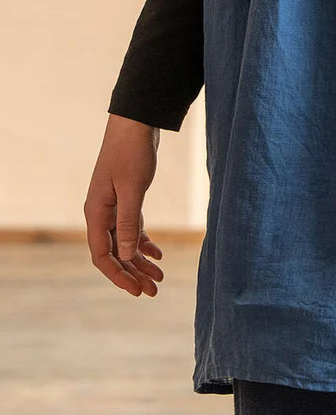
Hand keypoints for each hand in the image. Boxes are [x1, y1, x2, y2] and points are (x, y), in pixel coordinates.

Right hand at [84, 115, 164, 296]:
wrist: (136, 123)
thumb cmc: (132, 153)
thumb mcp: (132, 189)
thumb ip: (128, 223)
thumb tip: (124, 256)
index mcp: (96, 212)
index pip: (102, 255)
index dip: (118, 275)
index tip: (137, 290)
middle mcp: (101, 213)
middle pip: (114, 253)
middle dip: (132, 273)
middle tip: (153, 290)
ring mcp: (113, 206)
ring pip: (124, 242)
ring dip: (140, 260)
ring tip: (159, 278)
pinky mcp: (127, 198)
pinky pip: (132, 228)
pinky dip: (144, 242)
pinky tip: (157, 254)